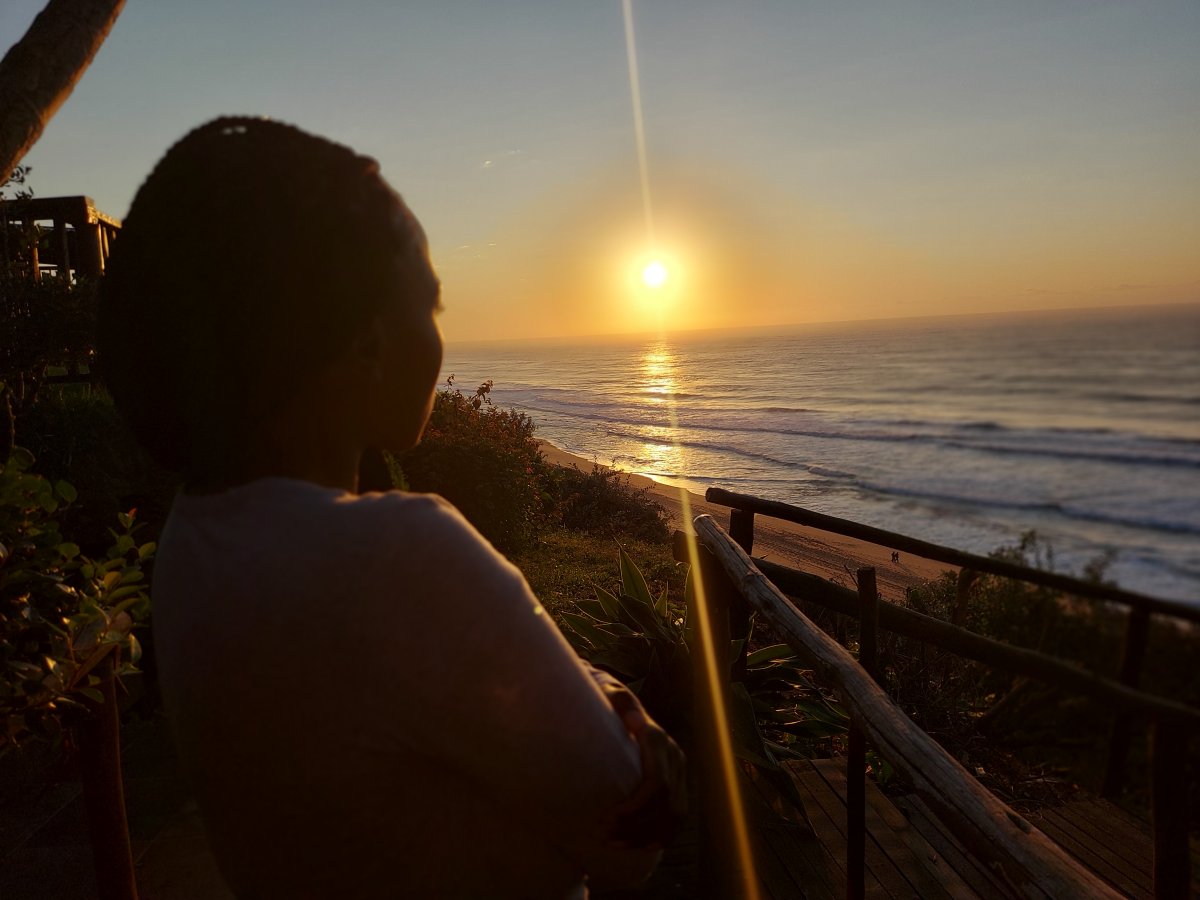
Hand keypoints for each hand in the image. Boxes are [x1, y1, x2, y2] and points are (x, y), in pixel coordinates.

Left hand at [598, 686, 686, 848]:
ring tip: (612, 844)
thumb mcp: (610, 695)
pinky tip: (640, 846)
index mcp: (658, 739)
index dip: (633, 808)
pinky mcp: (678, 782)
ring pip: (673, 815)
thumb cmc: (605, 701)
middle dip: (634, 826)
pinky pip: (677, 817)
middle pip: (664, 804)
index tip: (604, 820)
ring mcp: (679, 770)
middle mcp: (674, 755)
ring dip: (644, 835)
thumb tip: (634, 719)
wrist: (616, 701)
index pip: (656, 784)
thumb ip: (620, 702)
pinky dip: (660, 836)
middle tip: (602, 837)